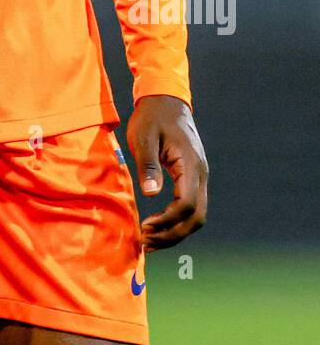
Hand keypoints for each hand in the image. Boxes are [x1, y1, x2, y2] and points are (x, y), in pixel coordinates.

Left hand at [127, 95, 208, 250]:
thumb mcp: (144, 137)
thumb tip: (151, 194)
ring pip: (196, 217)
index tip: (144, 226)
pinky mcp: (192, 179)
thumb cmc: (152, 117)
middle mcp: (200, 175)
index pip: (186, 204)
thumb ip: (148, 165)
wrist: (166, 101)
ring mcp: (199, 178)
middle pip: (196, 218)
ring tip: (149, 242)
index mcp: (191, 165)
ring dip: (174, 232)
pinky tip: (157, 228)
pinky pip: (190, 208)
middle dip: (172, 235)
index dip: (166, 221)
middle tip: (145, 243)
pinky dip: (175, 223)